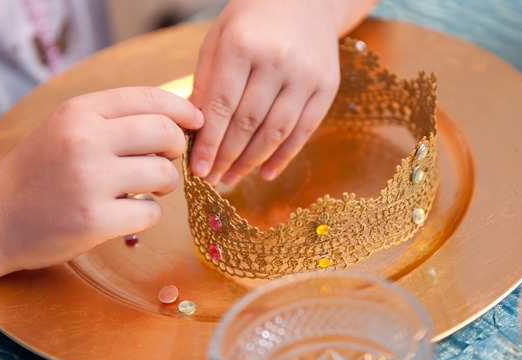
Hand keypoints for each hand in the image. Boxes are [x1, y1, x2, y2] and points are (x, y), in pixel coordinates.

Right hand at [0, 87, 202, 277]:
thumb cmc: (42, 172)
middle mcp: (84, 139)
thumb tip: (178, 118)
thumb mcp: (69, 129)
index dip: (182, 109)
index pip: (149, 98)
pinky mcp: (95, 219)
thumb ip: (115, 119)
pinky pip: (152, 213)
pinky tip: (125, 214)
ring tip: (145, 189)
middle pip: (165, 133)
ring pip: (164, 174)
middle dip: (176, 148)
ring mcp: (89, 180)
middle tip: (164, 161)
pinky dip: (147, 215)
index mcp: (79, 111)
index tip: (195, 121)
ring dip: (164, 184)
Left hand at [189, 0, 346, 185]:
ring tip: (233, 178)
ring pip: (276, 131)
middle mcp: (276, 61)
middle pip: (248, 123)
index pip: (221, 105)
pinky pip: (304, 130)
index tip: (198, 168)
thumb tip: (195, 129)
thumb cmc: (253, 19)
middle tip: (213, 179)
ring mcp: (305, 75)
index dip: (209, 142)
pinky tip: (265, 172)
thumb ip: (206, 81)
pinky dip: (284, 156)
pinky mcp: (326, 87)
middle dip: (227, 157)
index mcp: (242, 45)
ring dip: (252, 161)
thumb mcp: (220, 38)